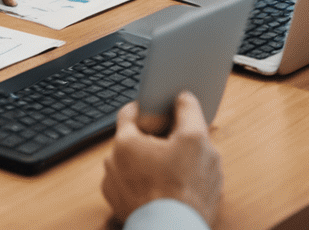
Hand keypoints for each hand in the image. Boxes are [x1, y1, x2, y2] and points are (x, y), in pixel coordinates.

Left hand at [102, 95, 222, 224]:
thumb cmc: (185, 190)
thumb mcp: (196, 140)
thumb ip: (188, 111)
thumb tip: (182, 99)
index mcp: (124, 142)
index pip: (130, 112)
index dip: (149, 110)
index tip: (163, 112)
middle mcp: (112, 164)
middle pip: (133, 141)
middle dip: (154, 142)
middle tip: (177, 149)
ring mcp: (115, 190)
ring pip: (133, 166)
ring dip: (150, 166)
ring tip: (175, 175)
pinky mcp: (121, 210)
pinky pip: (133, 189)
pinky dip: (146, 187)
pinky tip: (166, 192)